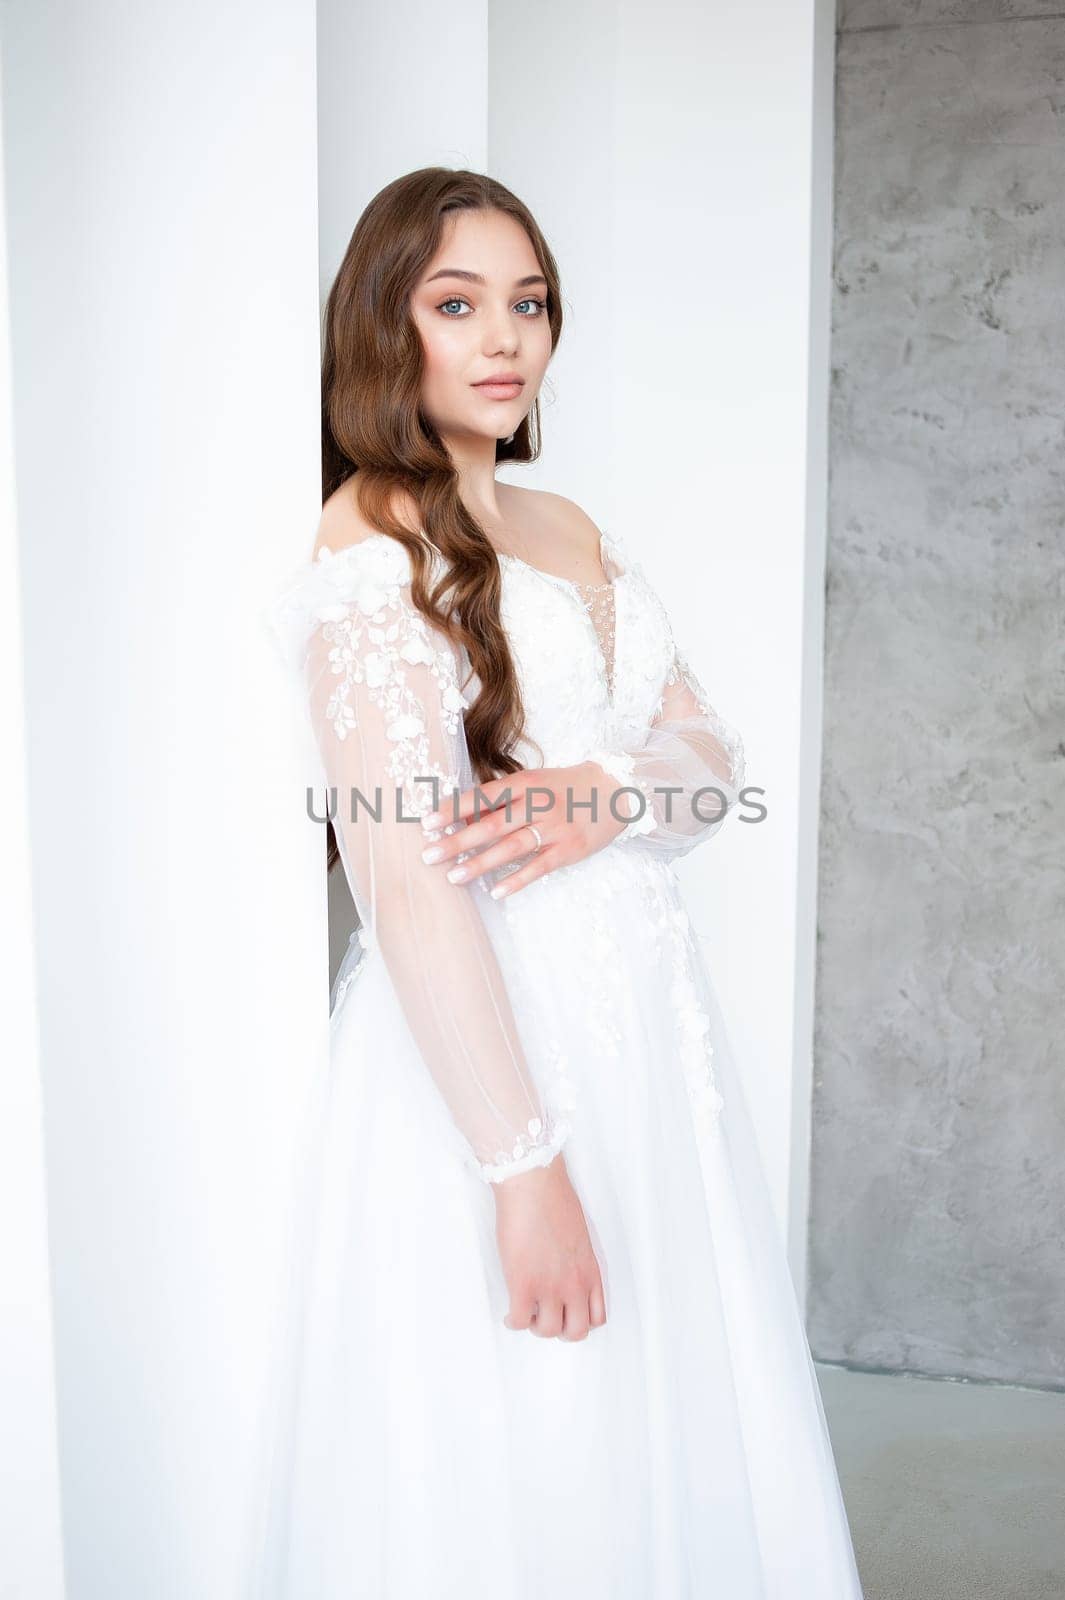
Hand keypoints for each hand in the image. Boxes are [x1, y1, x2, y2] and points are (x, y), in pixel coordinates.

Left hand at [418, 760, 631, 899]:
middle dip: (457, 841)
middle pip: (492, 824)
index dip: (453, 809)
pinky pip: (538, 867)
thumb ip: (502, 800)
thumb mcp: (534, 783)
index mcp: (526, 783)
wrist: (615, 790)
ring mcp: (555, 828)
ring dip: (480, 863)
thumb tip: (462, 816)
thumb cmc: (565, 787)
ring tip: (453, 877)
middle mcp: (538, 804)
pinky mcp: (569, 849)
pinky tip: (495, 892)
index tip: (426, 822)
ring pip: (511, 847)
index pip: (482, 796)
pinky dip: (516, 880)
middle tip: (429, 855)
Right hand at [493, 1155, 606, 1339]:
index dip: (580, 1320)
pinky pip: (518, 1321)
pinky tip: (509, 1313)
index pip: (597, 1317)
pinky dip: (513, 1322)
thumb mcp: (579, 1236)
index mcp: (590, 1271)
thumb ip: (577, 1261)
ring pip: (547, 1331)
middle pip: (575, 1332)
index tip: (567, 1312)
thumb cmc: (554, 1199)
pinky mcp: (523, 1284)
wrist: (534, 1185)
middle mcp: (574, 1284)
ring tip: (526, 1311)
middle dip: (559, 1329)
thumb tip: (565, 1271)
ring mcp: (549, 1287)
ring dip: (535, 1325)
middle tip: (546, 1316)